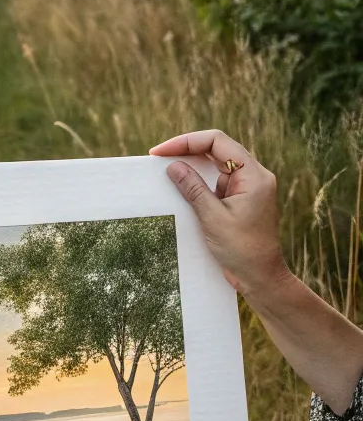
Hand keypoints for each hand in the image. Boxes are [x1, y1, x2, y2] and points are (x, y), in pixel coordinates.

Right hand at [150, 129, 289, 300]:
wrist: (261, 279)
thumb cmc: (243, 250)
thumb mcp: (212, 217)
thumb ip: (193, 188)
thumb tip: (173, 166)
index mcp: (254, 175)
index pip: (217, 142)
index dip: (187, 142)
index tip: (161, 152)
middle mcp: (254, 176)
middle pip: (217, 150)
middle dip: (187, 152)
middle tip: (159, 159)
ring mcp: (249, 188)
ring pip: (216, 167)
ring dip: (193, 169)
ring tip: (168, 175)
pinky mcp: (242, 201)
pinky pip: (218, 184)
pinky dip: (200, 185)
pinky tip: (183, 193)